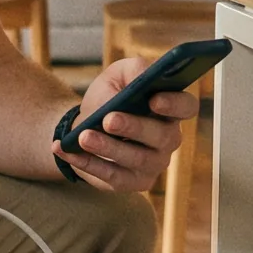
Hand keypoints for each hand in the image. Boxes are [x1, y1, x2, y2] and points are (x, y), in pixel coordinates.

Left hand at [57, 57, 195, 191]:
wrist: (86, 123)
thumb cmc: (109, 96)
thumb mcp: (118, 75)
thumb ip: (133, 71)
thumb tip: (139, 80)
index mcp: (170, 108)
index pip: (186, 107)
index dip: (174, 104)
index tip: (154, 100)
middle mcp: (168, 138)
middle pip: (162, 136)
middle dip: (134, 127)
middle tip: (108, 119)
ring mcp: (154, 163)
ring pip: (137, 160)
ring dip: (109, 148)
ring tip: (83, 137)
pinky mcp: (133, 182)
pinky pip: (114, 176)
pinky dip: (88, 164)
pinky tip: (65, 150)